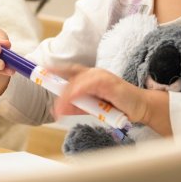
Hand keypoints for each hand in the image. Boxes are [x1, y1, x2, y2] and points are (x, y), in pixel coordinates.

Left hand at [51, 64, 172, 136]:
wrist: (140, 107)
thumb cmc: (118, 105)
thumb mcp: (93, 107)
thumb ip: (78, 106)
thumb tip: (59, 109)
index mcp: (90, 77)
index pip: (69, 71)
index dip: (54, 70)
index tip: (40, 72)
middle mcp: (94, 73)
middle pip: (70, 76)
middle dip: (55, 82)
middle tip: (42, 89)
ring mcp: (101, 76)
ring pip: (77, 82)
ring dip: (65, 96)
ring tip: (58, 110)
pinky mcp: (108, 82)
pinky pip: (89, 86)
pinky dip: (78, 93)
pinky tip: (71, 100)